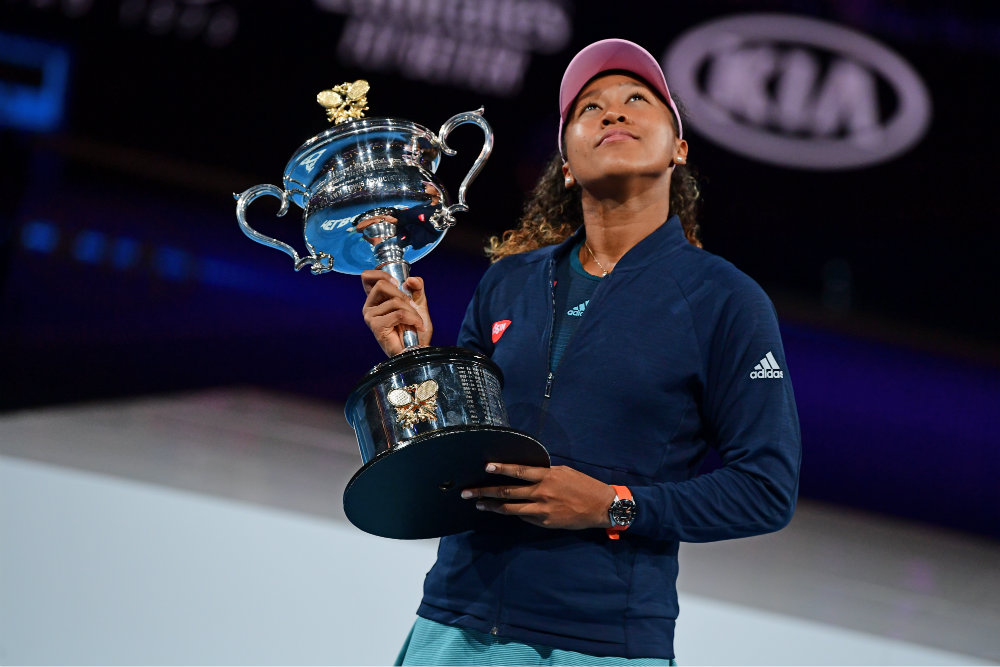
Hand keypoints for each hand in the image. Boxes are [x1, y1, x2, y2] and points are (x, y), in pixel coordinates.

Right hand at [361, 270, 432, 355]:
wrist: (418, 348)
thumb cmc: (415, 328)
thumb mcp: (418, 302)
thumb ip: (416, 287)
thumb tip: (411, 279)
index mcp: (376, 298)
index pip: (367, 277)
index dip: (382, 274)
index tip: (398, 283)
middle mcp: (369, 306)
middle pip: (381, 284)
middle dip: (404, 295)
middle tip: (413, 306)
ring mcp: (370, 316)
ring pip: (394, 300)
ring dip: (411, 310)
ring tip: (416, 321)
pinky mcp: (376, 326)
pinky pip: (398, 314)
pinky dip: (413, 318)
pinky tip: (417, 326)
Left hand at [462, 463, 616, 529]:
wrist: (601, 506)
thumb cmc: (583, 486)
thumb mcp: (563, 472)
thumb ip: (544, 473)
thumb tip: (526, 474)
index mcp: (547, 476)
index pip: (519, 471)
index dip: (501, 469)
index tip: (486, 468)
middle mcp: (541, 493)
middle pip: (508, 492)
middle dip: (485, 492)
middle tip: (467, 492)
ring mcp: (542, 510)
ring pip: (511, 508)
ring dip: (492, 506)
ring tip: (478, 504)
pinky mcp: (545, 522)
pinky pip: (525, 517)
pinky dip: (514, 513)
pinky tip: (503, 510)